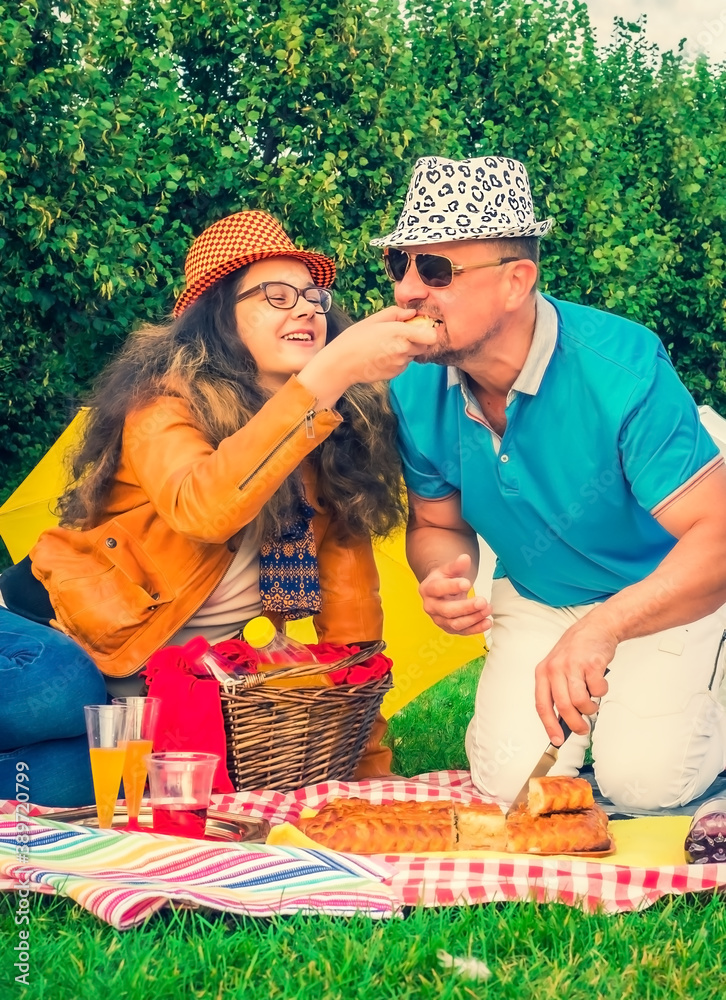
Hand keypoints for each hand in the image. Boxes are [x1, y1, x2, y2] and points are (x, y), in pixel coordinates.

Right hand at [327, 306, 438, 383]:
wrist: (342, 364)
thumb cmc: (355, 338)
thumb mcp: (374, 319)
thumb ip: (396, 313)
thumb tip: (412, 313)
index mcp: (400, 333)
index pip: (431, 336)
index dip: (429, 332)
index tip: (421, 328)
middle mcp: (403, 349)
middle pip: (424, 345)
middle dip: (416, 340)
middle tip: (398, 336)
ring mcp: (400, 363)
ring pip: (413, 355)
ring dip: (406, 350)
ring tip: (386, 346)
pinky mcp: (396, 373)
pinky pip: (404, 364)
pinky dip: (398, 360)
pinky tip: (382, 356)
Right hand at [418, 553, 491, 635]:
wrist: (441, 592)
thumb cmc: (444, 580)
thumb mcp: (449, 570)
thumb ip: (457, 565)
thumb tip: (465, 558)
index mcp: (428, 589)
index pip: (438, 589)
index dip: (452, 587)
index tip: (467, 583)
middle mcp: (431, 607)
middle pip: (447, 610)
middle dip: (466, 607)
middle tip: (482, 601)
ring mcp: (439, 620)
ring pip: (455, 623)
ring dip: (473, 618)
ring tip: (488, 609)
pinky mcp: (449, 629)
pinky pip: (463, 632)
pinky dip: (476, 629)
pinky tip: (487, 622)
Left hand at [534, 619, 616, 744]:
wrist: (596, 628)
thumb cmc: (577, 650)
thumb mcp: (559, 667)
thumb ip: (558, 691)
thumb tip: (562, 721)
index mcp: (543, 672)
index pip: (542, 704)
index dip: (549, 725)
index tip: (556, 740)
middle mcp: (555, 669)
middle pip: (564, 707)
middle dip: (575, 724)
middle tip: (582, 729)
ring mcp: (573, 666)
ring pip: (581, 701)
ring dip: (589, 708)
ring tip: (592, 702)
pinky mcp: (592, 664)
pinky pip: (597, 690)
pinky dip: (601, 692)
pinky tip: (599, 682)